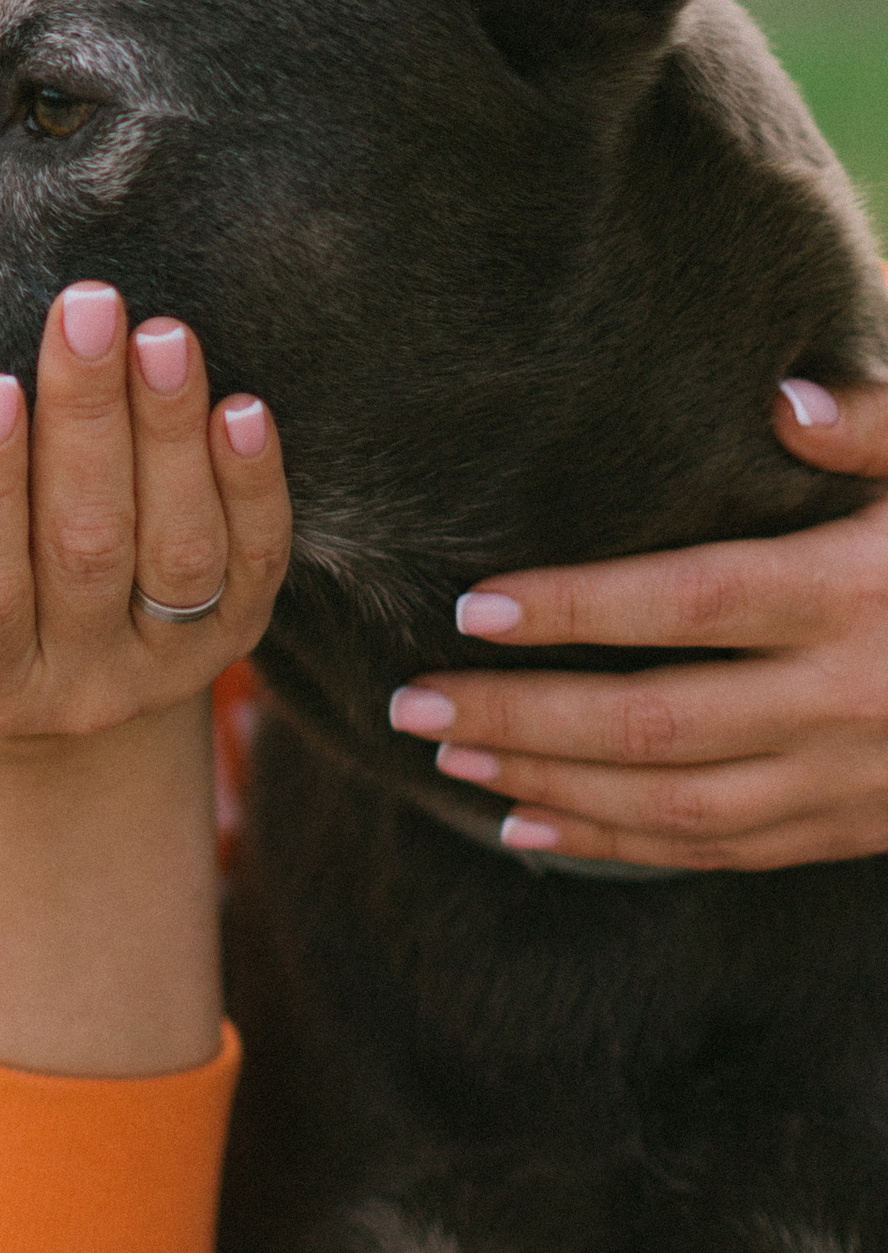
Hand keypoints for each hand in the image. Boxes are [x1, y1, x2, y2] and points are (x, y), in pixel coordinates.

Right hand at [0, 284, 288, 1076]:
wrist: (59, 697)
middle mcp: (81, 689)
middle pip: (87, 552)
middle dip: (87, 424)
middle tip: (83, 306)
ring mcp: (168, 664)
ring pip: (179, 552)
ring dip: (171, 435)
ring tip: (160, 333)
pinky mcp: (239, 635)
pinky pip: (258, 561)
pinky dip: (254, 486)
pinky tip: (242, 406)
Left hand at [389, 378, 887, 868]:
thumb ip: (877, 428)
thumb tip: (781, 399)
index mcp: (855, 595)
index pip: (689, 603)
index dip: (577, 609)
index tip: (473, 607)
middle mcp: (845, 699)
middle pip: (654, 721)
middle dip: (522, 718)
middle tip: (411, 701)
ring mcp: (850, 781)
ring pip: (674, 805)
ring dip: (551, 787)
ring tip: (447, 759)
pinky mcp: (853, 828)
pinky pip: (721, 853)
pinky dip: (618, 848)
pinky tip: (533, 830)